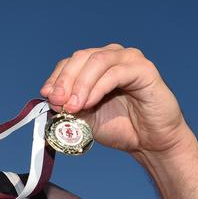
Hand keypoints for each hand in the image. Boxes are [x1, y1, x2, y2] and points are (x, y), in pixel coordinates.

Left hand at [40, 44, 189, 155]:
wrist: (150, 143)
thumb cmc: (119, 126)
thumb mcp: (85, 117)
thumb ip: (68, 106)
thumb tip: (51, 98)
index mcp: (96, 64)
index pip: (69, 63)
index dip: (56, 78)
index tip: (47, 96)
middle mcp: (112, 56)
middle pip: (80, 57)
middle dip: (65, 80)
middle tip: (57, 102)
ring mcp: (129, 59)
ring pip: (96, 61)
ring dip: (80, 85)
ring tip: (72, 107)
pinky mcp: (144, 69)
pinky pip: (115, 73)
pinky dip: (97, 88)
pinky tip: (88, 103)